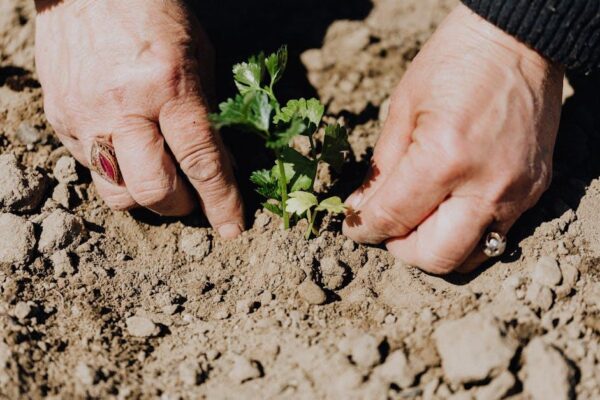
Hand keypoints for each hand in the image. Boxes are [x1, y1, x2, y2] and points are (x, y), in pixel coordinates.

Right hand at [35, 0, 243, 237]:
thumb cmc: (153, 12)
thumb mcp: (198, 56)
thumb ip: (208, 114)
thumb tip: (221, 165)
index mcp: (168, 86)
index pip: (200, 161)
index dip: (221, 202)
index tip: (233, 229)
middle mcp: (123, 107)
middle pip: (154, 191)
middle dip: (181, 206)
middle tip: (192, 197)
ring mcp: (85, 116)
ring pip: (117, 193)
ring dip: (146, 197)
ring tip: (159, 176)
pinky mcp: (59, 119)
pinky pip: (91, 169)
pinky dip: (118, 171)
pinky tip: (129, 149)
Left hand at [343, 4, 563, 273]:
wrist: (517, 42)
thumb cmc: (454, 63)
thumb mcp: (403, 109)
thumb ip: (381, 169)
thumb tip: (362, 211)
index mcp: (444, 159)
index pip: (394, 219)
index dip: (364, 229)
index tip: (355, 227)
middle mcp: (485, 186)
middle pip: (436, 256)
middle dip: (401, 250)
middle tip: (388, 229)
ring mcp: (516, 193)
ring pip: (470, 256)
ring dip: (435, 249)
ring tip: (419, 221)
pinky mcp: (535, 191)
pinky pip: (495, 234)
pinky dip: (465, 233)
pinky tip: (450, 207)